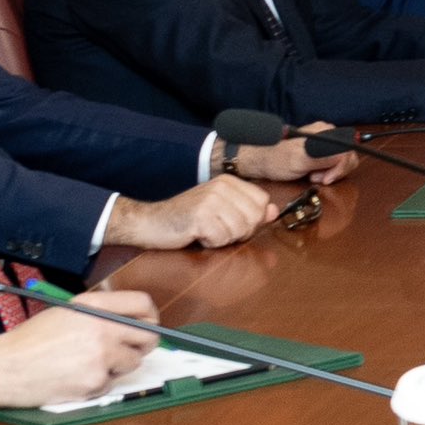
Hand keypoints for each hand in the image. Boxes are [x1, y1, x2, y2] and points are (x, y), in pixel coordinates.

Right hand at [0, 289, 161, 410]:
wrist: (3, 367)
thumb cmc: (30, 339)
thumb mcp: (66, 311)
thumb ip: (99, 311)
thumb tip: (128, 315)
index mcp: (95, 306)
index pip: (143, 303)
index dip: (150, 314)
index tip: (148, 323)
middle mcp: (103, 329)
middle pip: (149, 336)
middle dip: (143, 343)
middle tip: (129, 347)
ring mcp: (101, 357)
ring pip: (132, 363)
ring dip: (118, 365)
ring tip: (88, 362)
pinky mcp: (95, 383)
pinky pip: (110, 383)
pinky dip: (97, 383)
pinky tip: (75, 377)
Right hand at [104, 176, 278, 250]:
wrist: (150, 222)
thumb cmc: (187, 219)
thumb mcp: (221, 210)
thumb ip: (248, 209)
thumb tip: (274, 211)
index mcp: (229, 181)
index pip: (262, 202)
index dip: (252, 220)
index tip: (232, 222)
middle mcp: (221, 186)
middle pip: (254, 217)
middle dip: (239, 232)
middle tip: (218, 230)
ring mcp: (210, 200)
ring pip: (239, 230)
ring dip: (223, 238)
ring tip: (206, 231)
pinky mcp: (200, 216)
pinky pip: (221, 239)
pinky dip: (211, 243)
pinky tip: (197, 235)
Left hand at [225, 125, 355, 186]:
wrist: (257, 161)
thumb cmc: (274, 160)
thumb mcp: (298, 160)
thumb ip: (322, 157)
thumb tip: (344, 154)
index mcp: (325, 131)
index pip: (348, 150)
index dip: (340, 168)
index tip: (325, 179)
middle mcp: (326, 133)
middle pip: (348, 155)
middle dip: (335, 171)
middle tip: (316, 178)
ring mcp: (323, 142)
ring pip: (342, 160)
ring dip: (330, 173)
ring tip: (311, 177)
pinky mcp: (318, 150)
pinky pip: (333, 162)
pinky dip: (325, 172)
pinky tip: (311, 174)